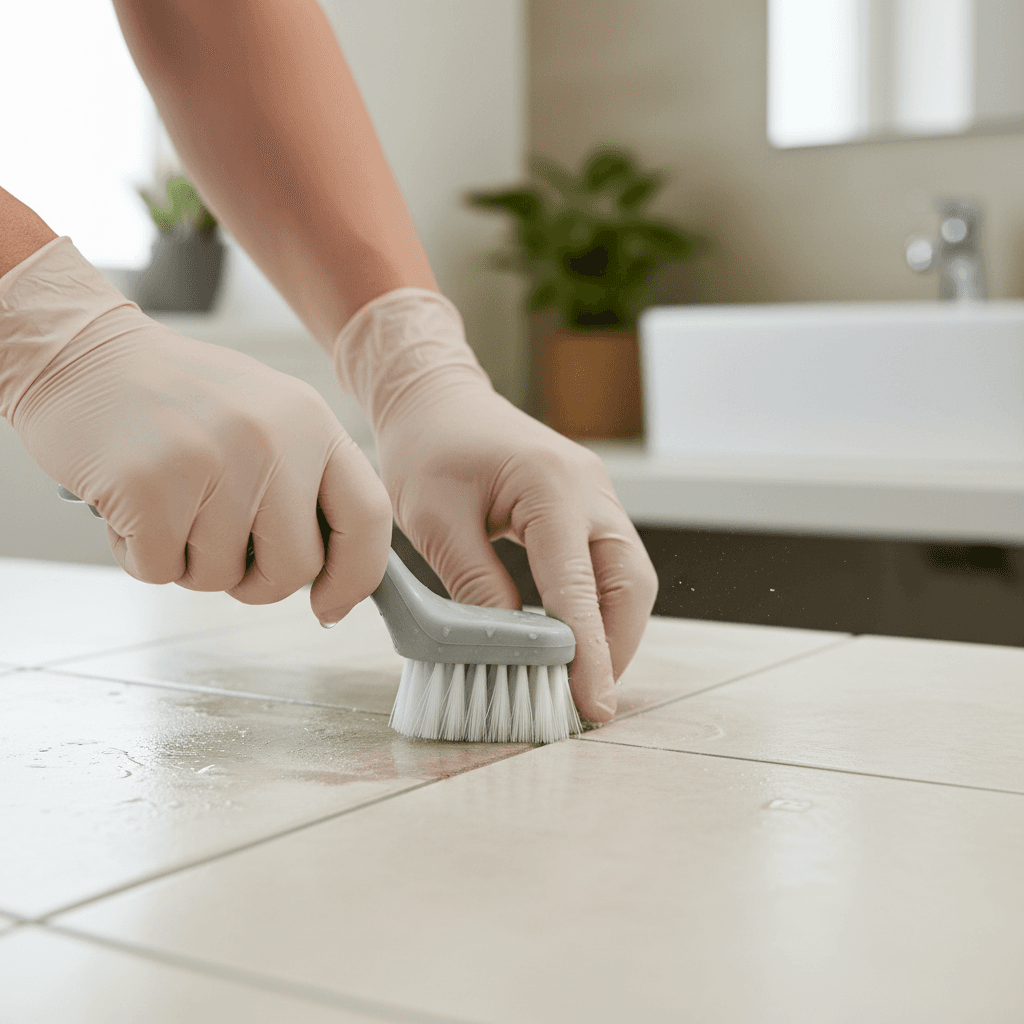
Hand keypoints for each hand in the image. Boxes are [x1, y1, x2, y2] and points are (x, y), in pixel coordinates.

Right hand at [2, 238, 390, 622]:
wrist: (81, 354)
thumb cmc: (176, 399)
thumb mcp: (268, 418)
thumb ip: (307, 486)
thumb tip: (334, 577)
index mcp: (312, 422)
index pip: (368, 517)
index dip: (355, 577)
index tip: (330, 605)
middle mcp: (272, 438)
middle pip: (295, 567)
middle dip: (255, 582)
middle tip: (218, 549)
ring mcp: (212, 461)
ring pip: (220, 577)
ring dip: (188, 561)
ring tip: (168, 503)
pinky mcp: (149, 486)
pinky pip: (160, 571)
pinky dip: (140, 555)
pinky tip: (131, 505)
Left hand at [376, 378, 656, 721]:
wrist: (437, 399)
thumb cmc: (428, 449)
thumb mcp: (435, 520)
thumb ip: (476, 585)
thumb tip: (510, 647)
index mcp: (551, 487)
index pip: (579, 586)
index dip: (588, 653)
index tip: (591, 705)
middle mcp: (589, 489)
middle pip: (631, 583)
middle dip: (616, 647)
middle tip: (587, 699)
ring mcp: (596, 495)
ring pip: (629, 576)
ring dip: (611, 629)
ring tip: (579, 677)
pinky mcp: (588, 504)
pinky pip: (608, 563)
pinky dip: (598, 606)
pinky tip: (572, 636)